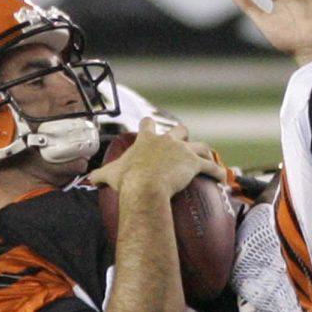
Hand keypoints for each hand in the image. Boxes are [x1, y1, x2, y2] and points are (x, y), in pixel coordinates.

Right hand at [90, 118, 223, 196]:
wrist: (145, 186)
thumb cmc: (127, 180)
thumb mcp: (109, 175)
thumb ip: (99, 175)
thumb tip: (88, 179)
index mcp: (147, 140)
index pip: (148, 125)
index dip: (149, 125)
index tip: (150, 125)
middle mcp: (166, 140)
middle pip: (179, 130)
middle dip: (183, 135)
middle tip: (184, 145)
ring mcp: (182, 150)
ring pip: (200, 146)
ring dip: (205, 152)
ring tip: (209, 159)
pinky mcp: (194, 163)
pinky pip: (211, 166)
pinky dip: (218, 172)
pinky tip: (223, 177)